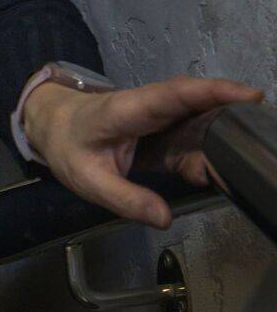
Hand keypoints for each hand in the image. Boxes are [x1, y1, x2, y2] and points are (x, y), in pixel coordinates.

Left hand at [23, 76, 266, 227]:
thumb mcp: (88, 180)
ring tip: (248, 157)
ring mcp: (159, 119)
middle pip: (195, 104)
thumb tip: (165, 219)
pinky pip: (192, 141)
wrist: (55, 126)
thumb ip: (125, 199)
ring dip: (224, 138)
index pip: (172, 95)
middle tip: (264, 131)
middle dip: (231, 112)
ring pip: (199, 122)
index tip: (247, 94)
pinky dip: (209, 156)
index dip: (210, 92)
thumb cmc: (69, 146)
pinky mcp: (165, 133)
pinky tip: (219, 174)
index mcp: (127, 110)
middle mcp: (150, 107)